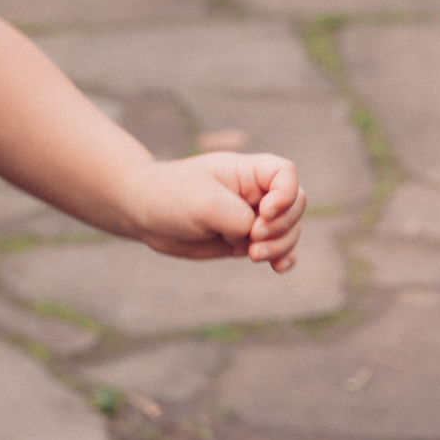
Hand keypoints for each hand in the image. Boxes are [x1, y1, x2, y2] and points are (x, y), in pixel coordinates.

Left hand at [131, 151, 303, 268]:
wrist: (145, 213)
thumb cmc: (171, 196)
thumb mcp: (203, 203)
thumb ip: (237, 218)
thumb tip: (256, 237)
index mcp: (247, 171)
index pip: (287, 174)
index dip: (285, 195)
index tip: (264, 212)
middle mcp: (255, 192)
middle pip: (295, 206)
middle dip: (282, 226)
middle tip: (253, 238)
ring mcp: (252, 217)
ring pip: (288, 231)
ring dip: (281, 246)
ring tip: (254, 254)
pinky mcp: (245, 240)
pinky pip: (276, 249)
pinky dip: (283, 257)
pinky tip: (279, 268)